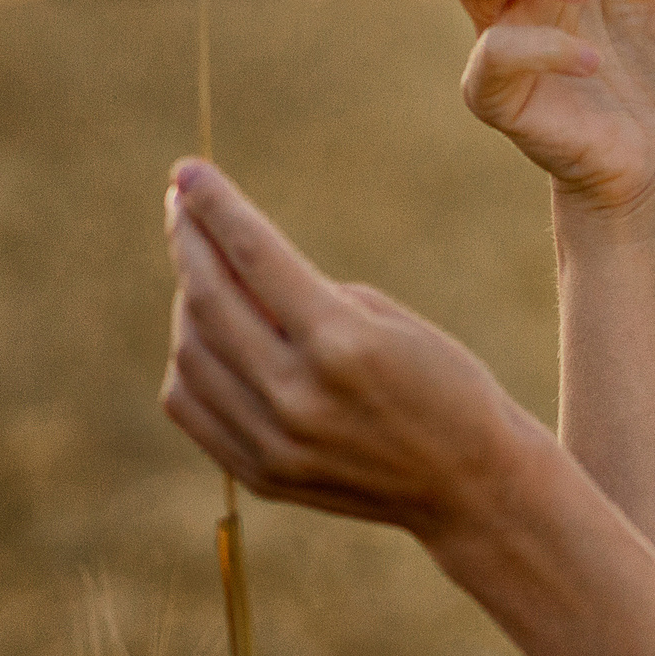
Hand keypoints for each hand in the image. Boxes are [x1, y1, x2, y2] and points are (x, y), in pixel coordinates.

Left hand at [158, 158, 549, 552]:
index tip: (187, 170)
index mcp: (343, 343)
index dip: (215, 206)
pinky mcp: (261, 473)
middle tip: (181, 208)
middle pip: (209, 300)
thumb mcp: (387, 319)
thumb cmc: (446, 384)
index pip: (255, 255)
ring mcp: (274, 442)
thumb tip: (225, 266)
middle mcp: (299, 395)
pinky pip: (190, 404)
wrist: (473, 485)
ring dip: (188, 301)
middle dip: (190, 243)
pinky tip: (208, 337)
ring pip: (190, 352)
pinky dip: (190, 360)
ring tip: (205, 275)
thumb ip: (303, 294)